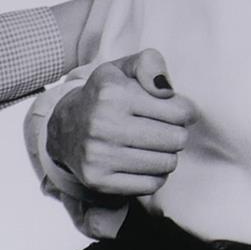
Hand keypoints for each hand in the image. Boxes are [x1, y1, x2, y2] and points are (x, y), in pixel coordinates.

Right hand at [44, 48, 197, 197]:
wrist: (65, 128)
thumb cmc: (104, 95)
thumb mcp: (123, 68)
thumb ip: (150, 64)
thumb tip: (167, 91)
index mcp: (112, 93)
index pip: (179, 112)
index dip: (185, 112)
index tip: (178, 111)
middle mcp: (102, 125)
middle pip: (176, 140)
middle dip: (177, 133)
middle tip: (163, 129)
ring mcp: (98, 156)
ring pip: (167, 164)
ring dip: (167, 154)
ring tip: (152, 144)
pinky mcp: (99, 181)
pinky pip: (151, 185)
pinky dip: (155, 174)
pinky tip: (143, 161)